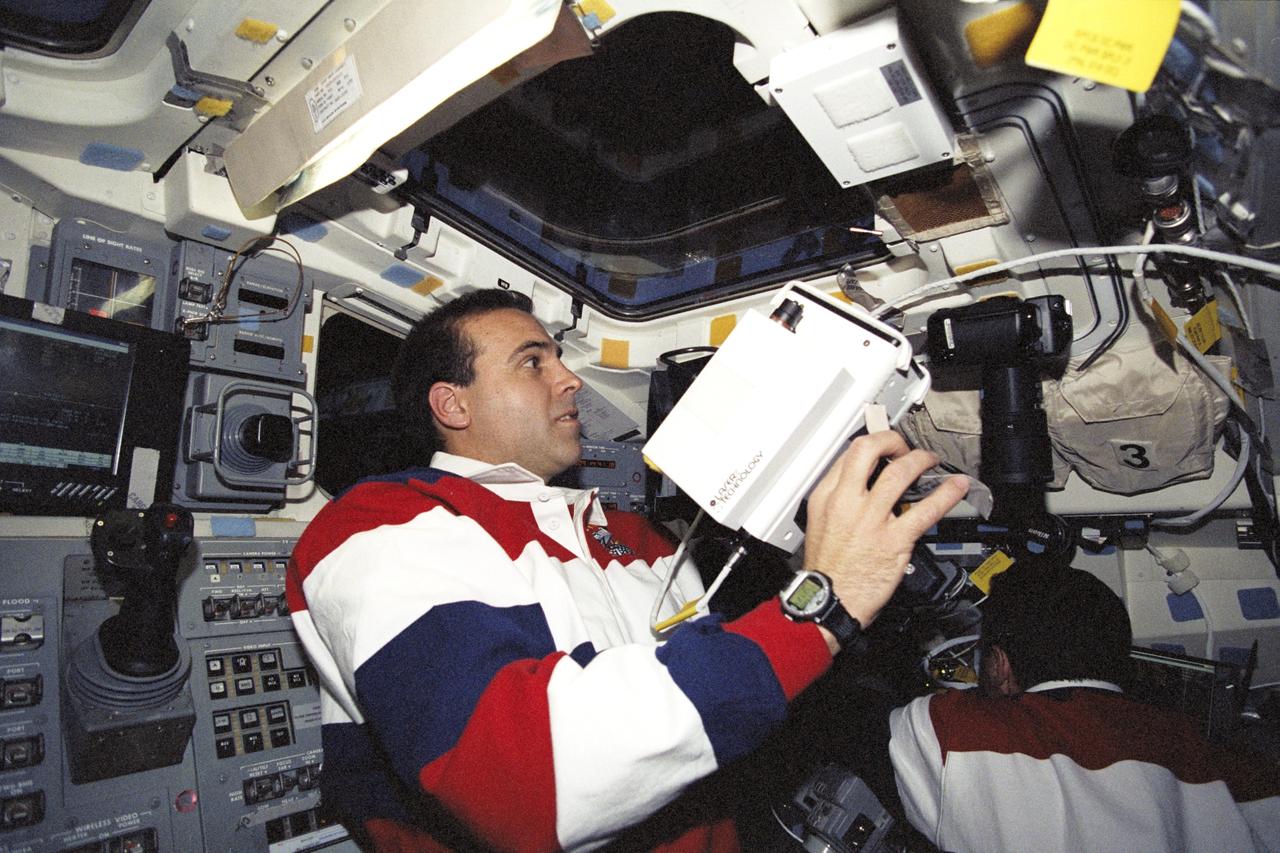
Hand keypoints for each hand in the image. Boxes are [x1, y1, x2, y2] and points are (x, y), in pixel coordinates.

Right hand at [803, 431, 968, 631]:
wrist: (828, 601)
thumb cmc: (826, 570)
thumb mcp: (819, 524)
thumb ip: (838, 502)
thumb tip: (859, 486)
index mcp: (827, 497)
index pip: (849, 455)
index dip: (871, 446)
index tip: (883, 448)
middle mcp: (848, 502)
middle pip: (869, 450)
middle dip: (892, 440)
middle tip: (903, 447)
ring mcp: (872, 519)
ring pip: (901, 473)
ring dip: (921, 460)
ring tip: (930, 460)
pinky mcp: (894, 539)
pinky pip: (926, 510)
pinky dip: (946, 495)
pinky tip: (956, 487)